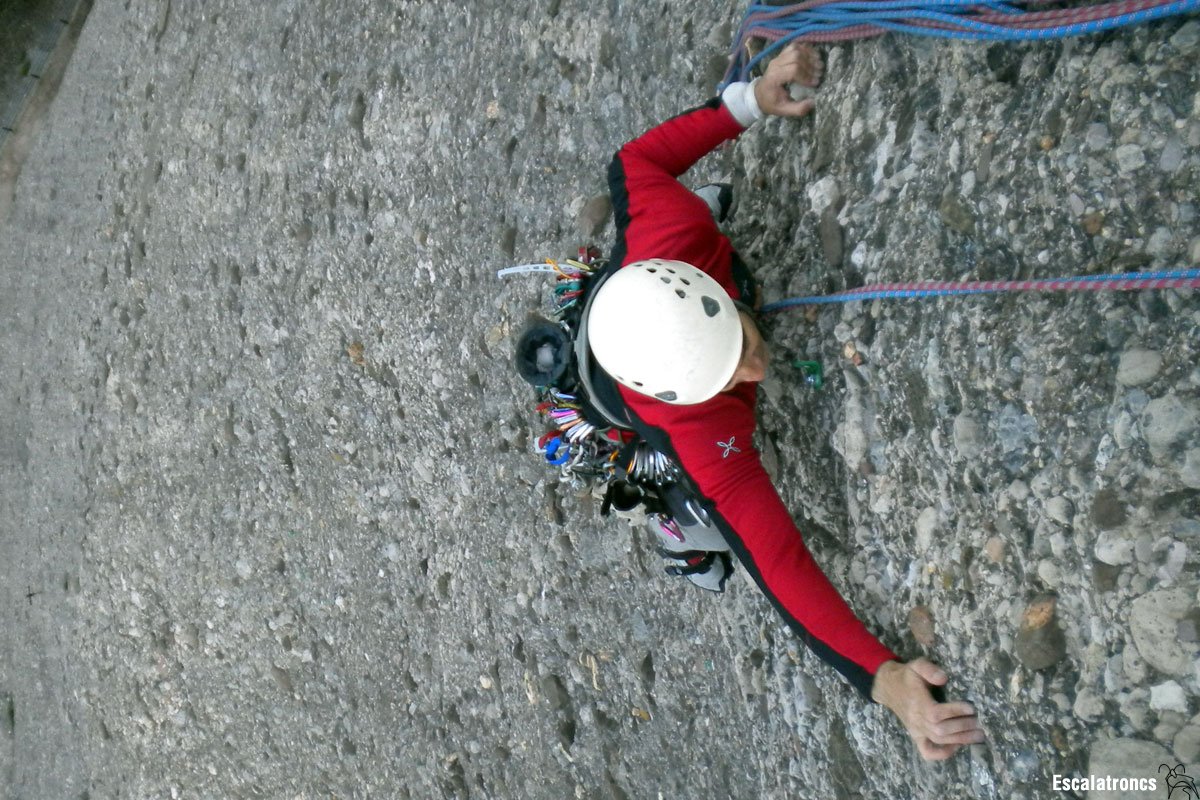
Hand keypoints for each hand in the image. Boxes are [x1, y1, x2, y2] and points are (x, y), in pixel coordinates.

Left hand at [753, 42, 823, 117]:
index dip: (806, 76)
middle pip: (795, 57)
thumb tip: (814, 102)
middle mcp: (775, 64)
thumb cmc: (771, 102)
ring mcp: (778, 58)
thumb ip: (798, 109)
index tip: (814, 84)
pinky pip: (794, 46)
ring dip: (809, 55)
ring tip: (818, 64)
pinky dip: (805, 49)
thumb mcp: (783, 110)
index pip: (793, 70)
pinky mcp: (781, 55)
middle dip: (810, 65)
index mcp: (774, 78)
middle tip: (819, 73)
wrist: (759, 94)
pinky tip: (813, 56)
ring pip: (795, 49)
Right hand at [871, 659, 985, 760]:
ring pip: (939, 740)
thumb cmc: (907, 676)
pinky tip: (957, 746)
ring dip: (960, 739)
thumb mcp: (916, 665)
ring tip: (978, 735)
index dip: (954, 712)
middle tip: (980, 722)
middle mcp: (916, 719)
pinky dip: (942, 753)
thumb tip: (944, 678)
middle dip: (963, 727)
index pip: (936, 713)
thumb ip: (929, 669)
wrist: (888, 686)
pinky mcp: (916, 736)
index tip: (971, 708)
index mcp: (916, 702)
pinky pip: (927, 751)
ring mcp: (916, 730)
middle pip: (940, 730)